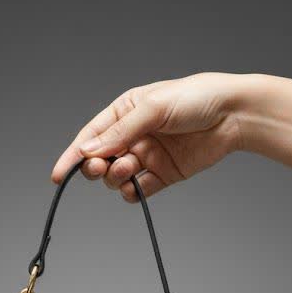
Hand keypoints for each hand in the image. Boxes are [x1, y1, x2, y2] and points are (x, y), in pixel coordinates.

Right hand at [51, 73, 247, 200]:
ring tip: (129, 168)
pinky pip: (139, 190)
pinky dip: (131, 192)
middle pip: (101, 160)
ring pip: (117, 177)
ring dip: (116, 177)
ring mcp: (148, 156)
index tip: (58, 175)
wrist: (233, 115)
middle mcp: (133, 135)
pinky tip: (133, 187)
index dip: (73, 155)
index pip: (91, 136)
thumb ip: (121, 132)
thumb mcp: (153, 108)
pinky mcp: (163, 175)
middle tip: (101, 167)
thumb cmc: (195, 99)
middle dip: (95, 167)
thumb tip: (89, 150)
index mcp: (125, 111)